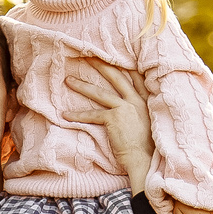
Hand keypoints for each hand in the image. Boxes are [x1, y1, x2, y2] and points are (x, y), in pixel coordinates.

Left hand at [63, 62, 152, 193]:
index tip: (111, 55)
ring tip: (68, 80)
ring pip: (100, 93)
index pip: (135, 76)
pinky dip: (77, 116)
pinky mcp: (114, 119)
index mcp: (145, 100)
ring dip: (82, 86)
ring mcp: (125, 108)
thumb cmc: (147, 147)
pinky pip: (92, 115)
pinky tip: (65, 115)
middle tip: (87, 56)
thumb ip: (140, 111)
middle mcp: (136, 100)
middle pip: (116, 77)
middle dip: (101, 65)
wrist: (145, 158)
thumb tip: (129, 109)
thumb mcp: (148, 122)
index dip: (123, 64)